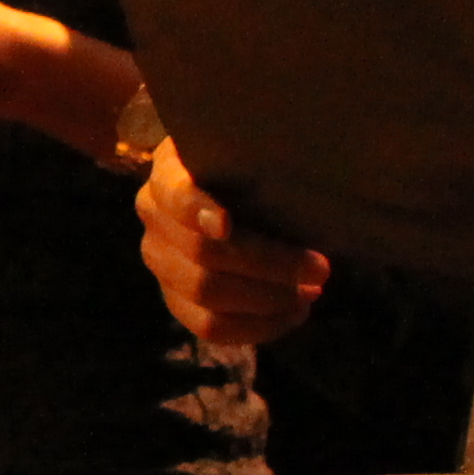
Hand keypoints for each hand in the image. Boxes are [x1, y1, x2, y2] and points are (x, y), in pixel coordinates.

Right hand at [136, 138, 333, 351]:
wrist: (214, 184)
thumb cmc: (241, 162)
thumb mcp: (245, 146)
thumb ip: (259, 157)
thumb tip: (302, 164)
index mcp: (168, 174)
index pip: (174, 194)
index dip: (195, 210)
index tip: (225, 224)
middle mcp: (153, 218)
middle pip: (203, 255)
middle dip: (269, 266)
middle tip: (320, 269)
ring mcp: (160, 262)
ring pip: (206, 297)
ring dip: (267, 301)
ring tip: (310, 294)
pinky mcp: (174, 298)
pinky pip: (209, 328)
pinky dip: (256, 327)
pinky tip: (292, 315)